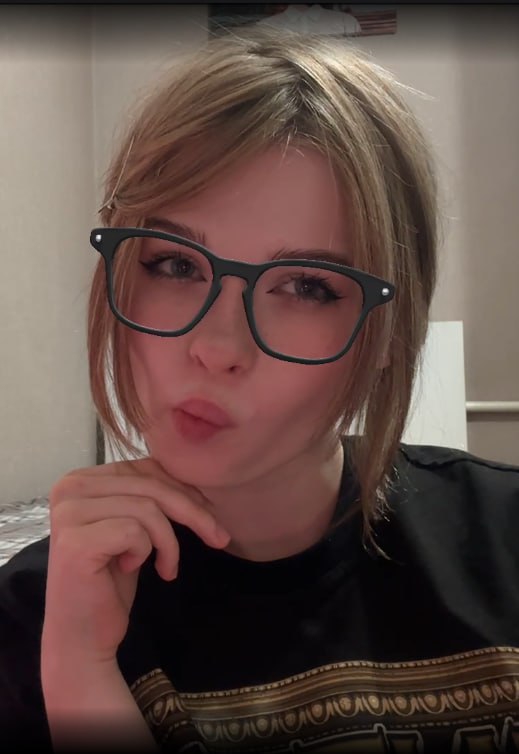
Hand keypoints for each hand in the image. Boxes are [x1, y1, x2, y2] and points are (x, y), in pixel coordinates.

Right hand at [41, 457, 229, 665]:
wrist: (83, 636)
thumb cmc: (110, 581)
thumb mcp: (134, 527)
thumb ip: (149, 495)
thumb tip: (198, 476)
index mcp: (81, 479)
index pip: (145, 467)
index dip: (183, 488)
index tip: (211, 513)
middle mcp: (69, 488)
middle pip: (150, 485)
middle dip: (193, 512)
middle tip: (219, 538)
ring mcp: (69, 514)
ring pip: (147, 508)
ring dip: (168, 542)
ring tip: (166, 566)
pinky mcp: (75, 542)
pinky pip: (135, 532)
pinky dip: (147, 552)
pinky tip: (131, 569)